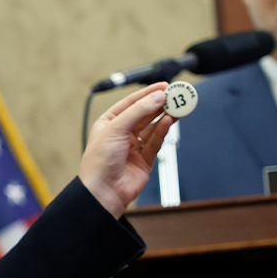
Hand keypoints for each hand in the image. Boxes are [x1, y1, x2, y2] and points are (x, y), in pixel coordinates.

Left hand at [79, 83, 174, 216]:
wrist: (103, 191)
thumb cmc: (99, 162)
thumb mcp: (116, 128)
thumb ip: (138, 111)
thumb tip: (157, 97)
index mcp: (109, 123)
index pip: (131, 103)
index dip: (148, 93)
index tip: (164, 86)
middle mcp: (121, 133)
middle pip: (145, 113)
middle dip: (160, 104)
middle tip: (176, 95)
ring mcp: (134, 147)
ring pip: (153, 127)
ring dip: (165, 116)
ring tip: (177, 106)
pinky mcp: (145, 159)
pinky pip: (156, 141)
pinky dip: (163, 130)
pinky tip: (169, 120)